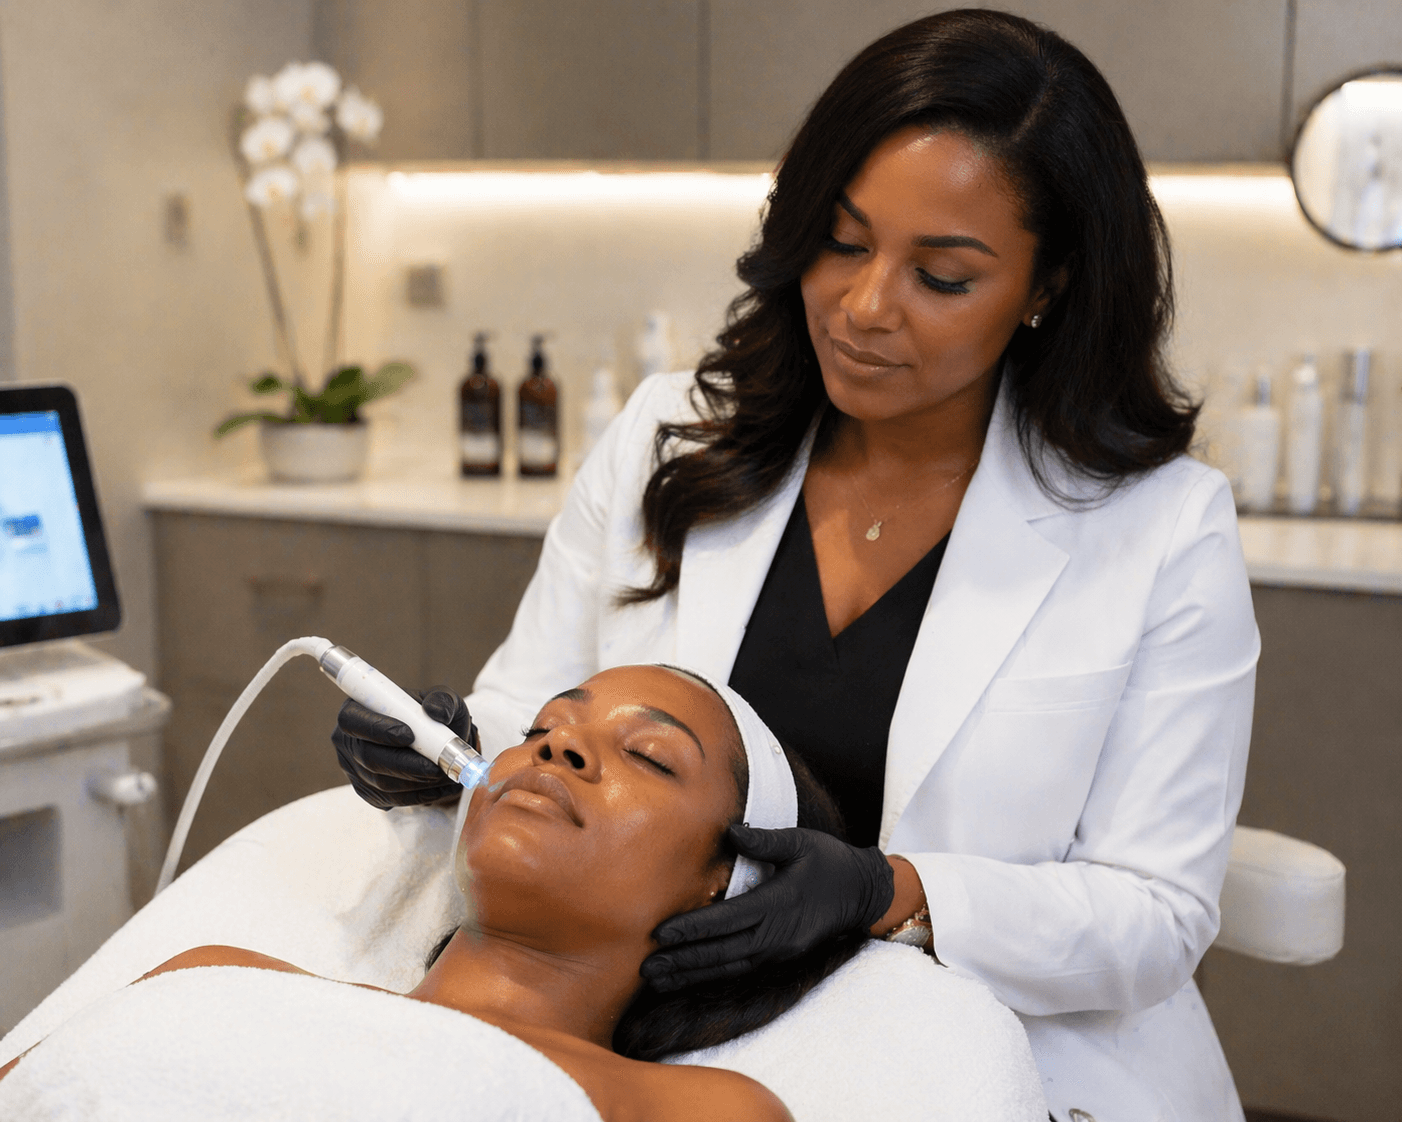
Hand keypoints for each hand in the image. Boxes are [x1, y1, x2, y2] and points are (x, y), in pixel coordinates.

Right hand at [332, 686, 476, 809]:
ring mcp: (356, 769)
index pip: (352, 719)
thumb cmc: (435, 719)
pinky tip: (438, 787)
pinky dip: (418, 795)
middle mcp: (350, 740)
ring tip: (443, 775)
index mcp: (358, 709)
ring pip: (381, 782)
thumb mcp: (444, 701)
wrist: (439, 746)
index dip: (376, 729)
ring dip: (415, 782)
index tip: (408, 735)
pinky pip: (390, 799)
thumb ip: (442, 700)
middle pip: (367, 757)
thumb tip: (436, 711)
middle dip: (404, 764)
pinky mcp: (368, 792)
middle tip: (435, 766)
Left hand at [639, 824, 894, 989]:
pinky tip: (689, 978)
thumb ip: (764, 840)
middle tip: (646, 968)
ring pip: (728, 967)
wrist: (864, 893)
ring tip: (658, 980)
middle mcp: (776, 934)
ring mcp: (779, 950)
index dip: (693, 929)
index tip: (661, 934)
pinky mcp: (781, 956)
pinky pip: (740, 970)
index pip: (726, 920)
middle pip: (722, 952)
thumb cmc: (830, 861)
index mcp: (778, 903)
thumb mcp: (801, 842)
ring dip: (692, 975)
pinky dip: (712, 975)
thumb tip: (730, 831)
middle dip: (683, 961)